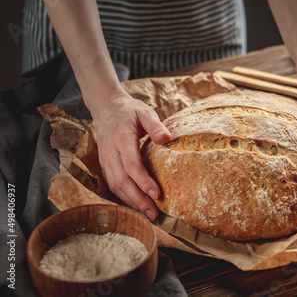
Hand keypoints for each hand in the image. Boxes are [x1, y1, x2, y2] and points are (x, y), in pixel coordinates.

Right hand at [91, 89, 170, 219]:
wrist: (105, 107)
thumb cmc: (129, 111)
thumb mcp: (144, 112)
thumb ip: (155, 125)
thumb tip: (167, 139)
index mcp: (122, 139)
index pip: (131, 165)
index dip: (143, 181)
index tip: (157, 194)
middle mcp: (111, 152)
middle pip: (122, 181)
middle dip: (138, 200)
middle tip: (154, 214)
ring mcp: (105, 160)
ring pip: (115, 186)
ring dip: (131, 202)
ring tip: (148, 215)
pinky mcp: (104, 165)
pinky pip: (112, 185)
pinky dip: (124, 197)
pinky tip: (137, 206)